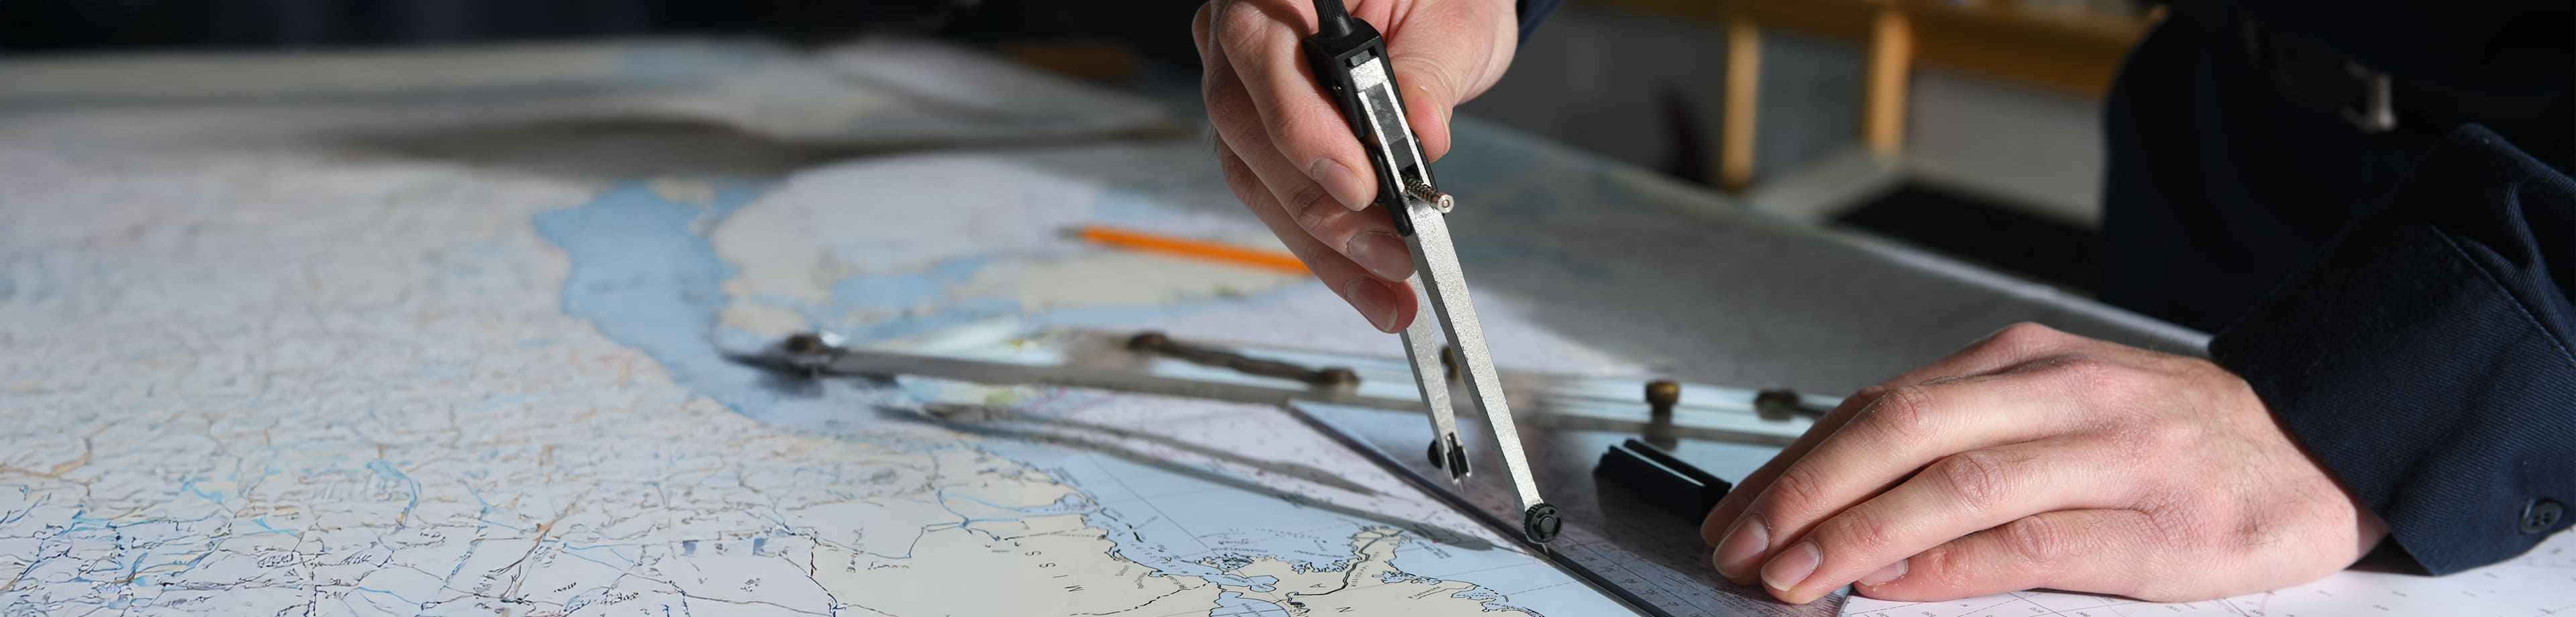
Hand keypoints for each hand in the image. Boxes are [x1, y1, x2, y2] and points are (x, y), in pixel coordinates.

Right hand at [1193, 0, 1519, 332]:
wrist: (1432, 4)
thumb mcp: (1452, 19)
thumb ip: (1430, 73)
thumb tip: (1420, 135)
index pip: (1262, 54)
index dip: (1302, 129)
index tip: (1359, 187)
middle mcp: (1240, 29)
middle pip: (1247, 129)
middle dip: (1319, 207)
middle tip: (1389, 253)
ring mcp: (1241, 83)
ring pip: (1256, 177)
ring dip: (1323, 246)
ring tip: (1388, 292)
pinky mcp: (1259, 131)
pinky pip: (1276, 195)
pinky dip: (1324, 247)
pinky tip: (1368, 286)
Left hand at [1699, 323, 2388, 602]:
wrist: (2321, 445)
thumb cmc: (2170, 438)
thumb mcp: (2058, 408)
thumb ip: (1962, 439)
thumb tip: (1838, 494)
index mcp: (2024, 363)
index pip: (1879, 404)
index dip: (1796, 462)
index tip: (1735, 514)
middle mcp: (2059, 396)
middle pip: (1900, 428)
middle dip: (1804, 491)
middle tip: (1740, 547)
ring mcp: (2109, 459)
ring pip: (1957, 484)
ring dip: (1860, 533)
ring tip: (1794, 576)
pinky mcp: (2154, 529)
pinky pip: (2031, 545)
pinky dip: (1951, 566)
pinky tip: (1895, 587)